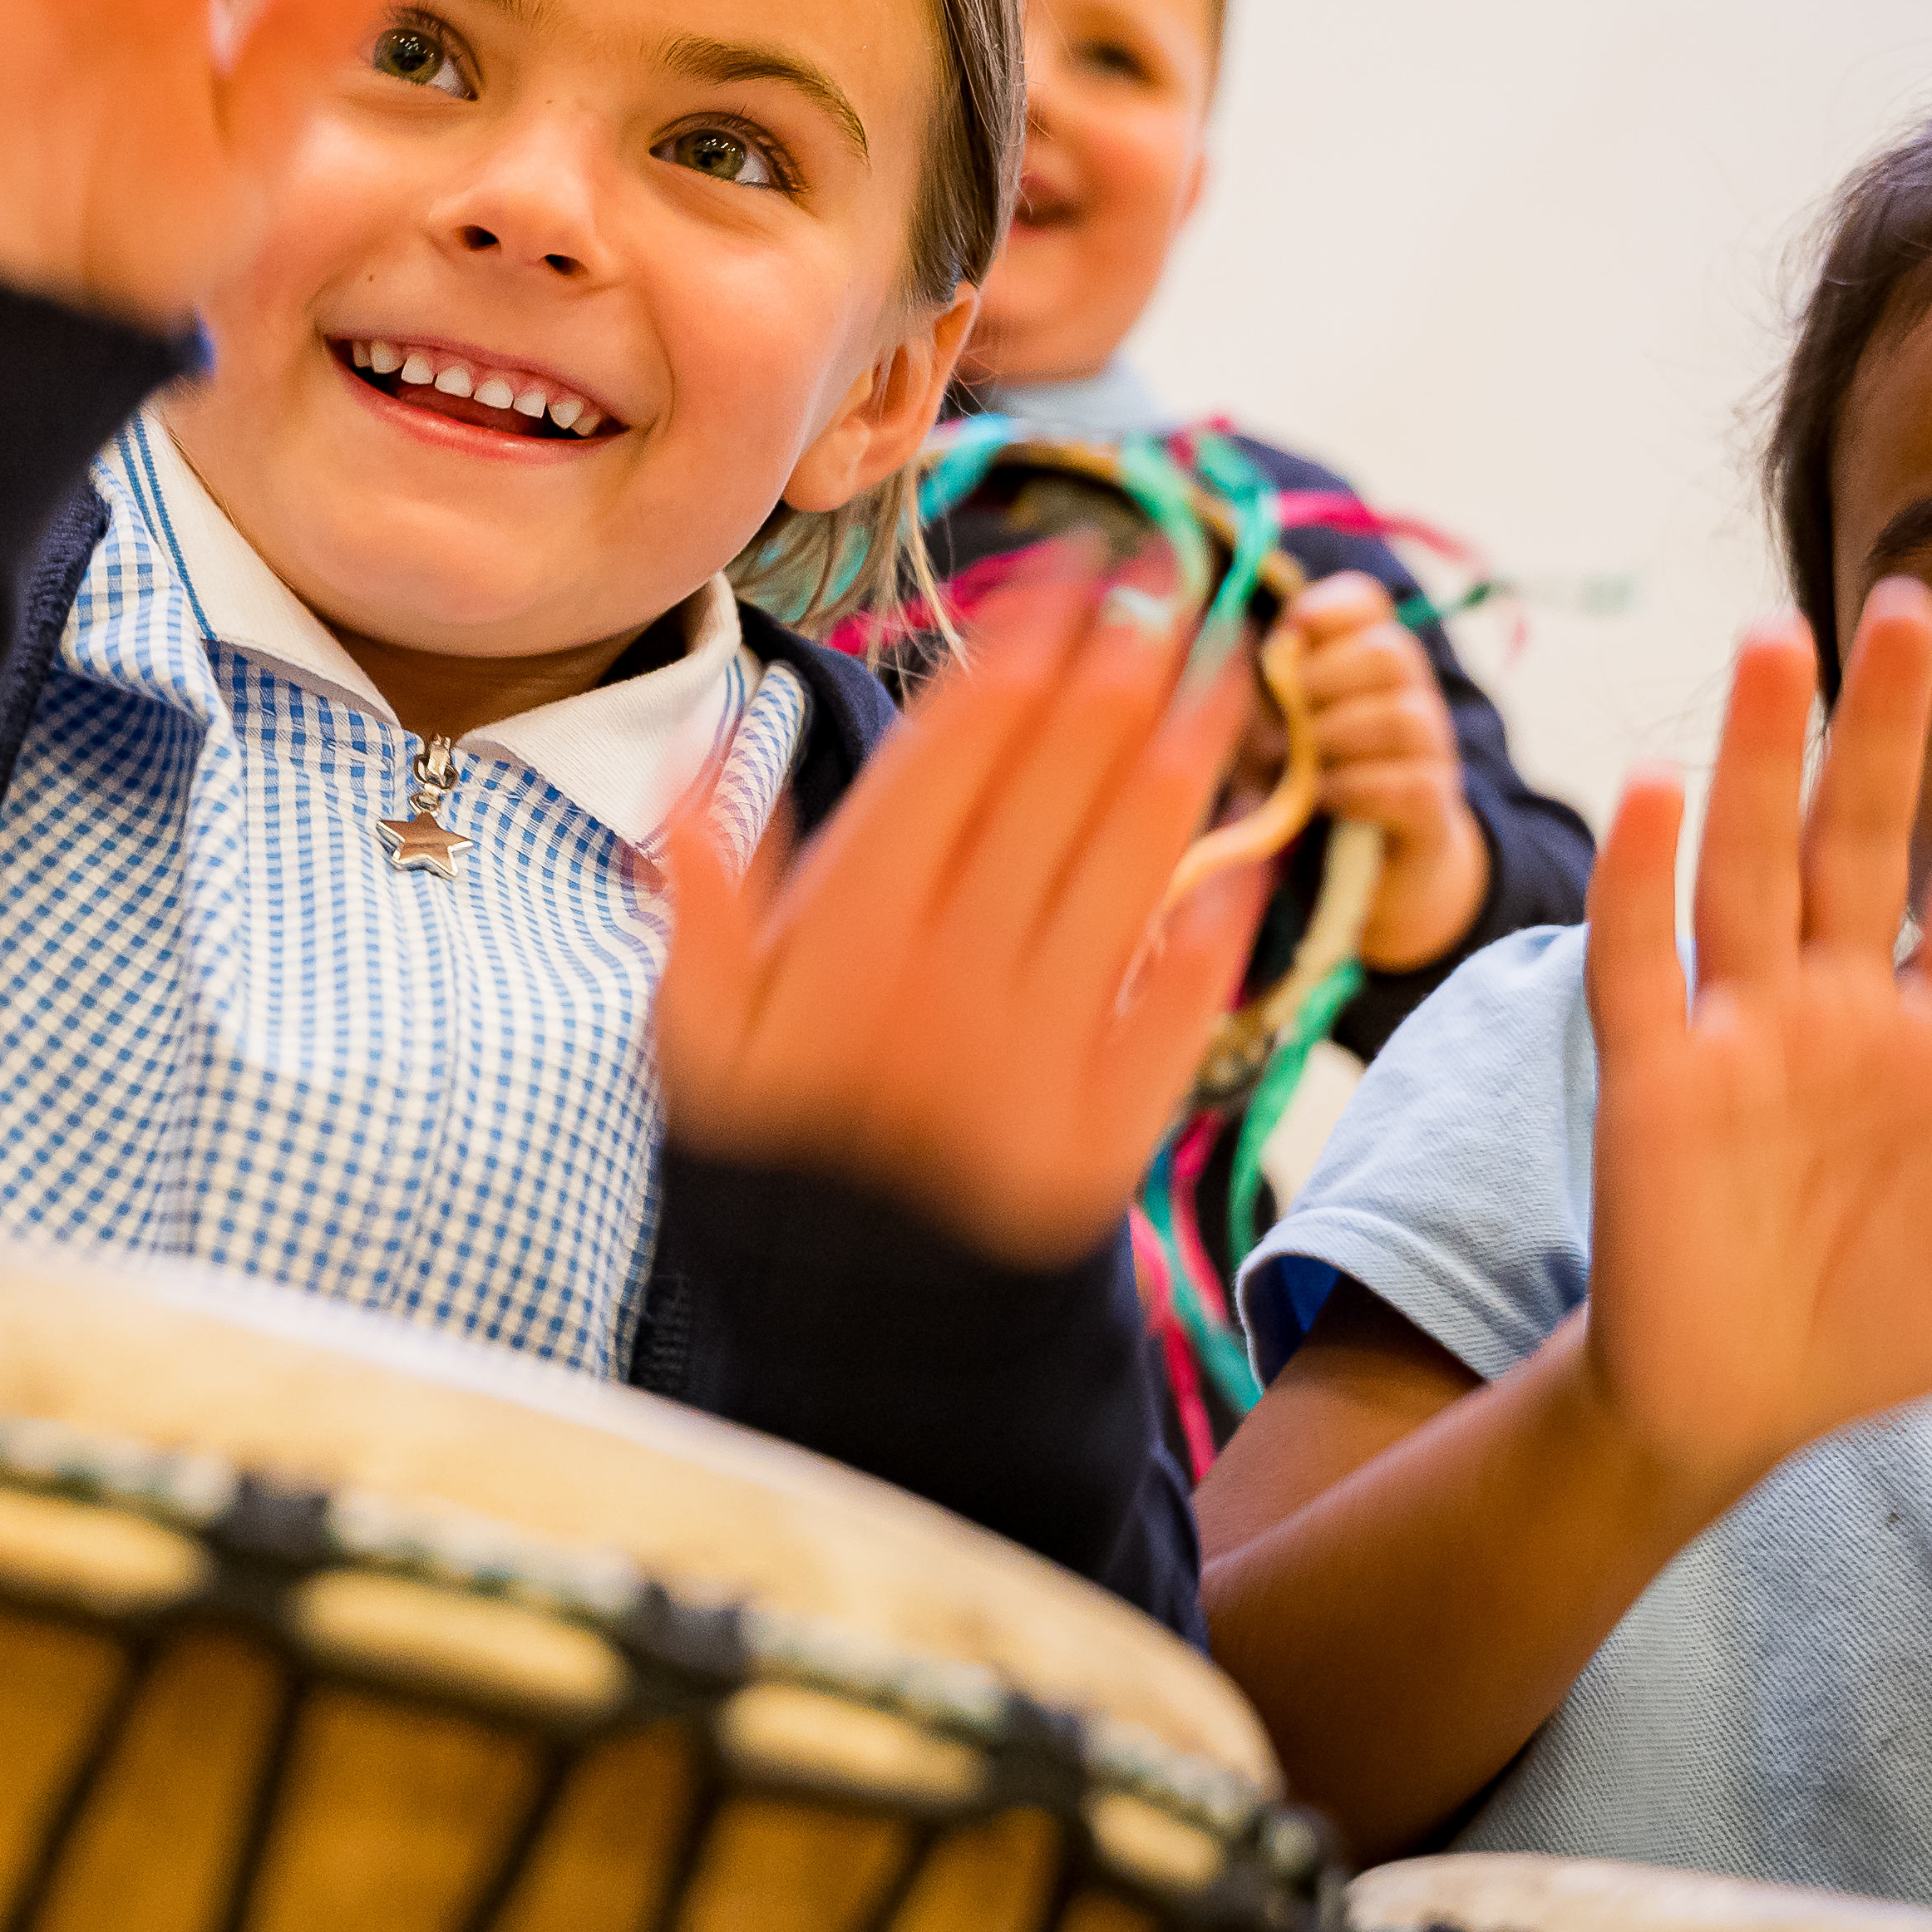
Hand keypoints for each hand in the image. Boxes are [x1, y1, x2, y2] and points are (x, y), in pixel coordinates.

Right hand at [660, 548, 1272, 1266]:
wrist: (855, 1359)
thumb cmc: (770, 1182)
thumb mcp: (694, 1046)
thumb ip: (702, 904)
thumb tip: (703, 758)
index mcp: (851, 944)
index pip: (958, 753)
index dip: (1024, 648)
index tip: (1070, 572)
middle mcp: (956, 985)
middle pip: (1061, 786)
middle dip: (1125, 667)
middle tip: (1174, 575)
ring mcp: (1043, 1058)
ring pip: (1135, 868)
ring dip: (1190, 756)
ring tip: (1229, 670)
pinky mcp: (1113, 1134)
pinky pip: (1178, 1000)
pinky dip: (1210, 917)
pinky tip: (1237, 851)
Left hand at [1275, 567, 1488, 969]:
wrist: (1373, 870)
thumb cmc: (1308, 784)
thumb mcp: (1266, 733)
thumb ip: (1247, 695)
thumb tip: (1210, 657)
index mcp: (1364, 661)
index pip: (1366, 602)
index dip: (1328, 609)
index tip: (1289, 634)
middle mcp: (1410, 694)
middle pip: (1392, 652)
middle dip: (1327, 679)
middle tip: (1289, 718)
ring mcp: (1431, 750)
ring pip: (1405, 716)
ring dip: (1339, 736)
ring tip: (1302, 764)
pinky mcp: (1434, 806)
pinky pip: (1414, 783)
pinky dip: (1359, 788)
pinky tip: (1323, 798)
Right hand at [1580, 583, 1931, 1511]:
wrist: (1740, 1408)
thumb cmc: (1876, 1320)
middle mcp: (1836, 1012)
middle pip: (1864, 841)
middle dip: (1887, 727)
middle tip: (1910, 605)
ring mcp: (1741, 1036)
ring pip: (1752, 868)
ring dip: (1762, 759)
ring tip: (1779, 645)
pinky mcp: (1653, 1081)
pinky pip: (1642, 966)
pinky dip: (1640, 880)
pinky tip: (1654, 788)